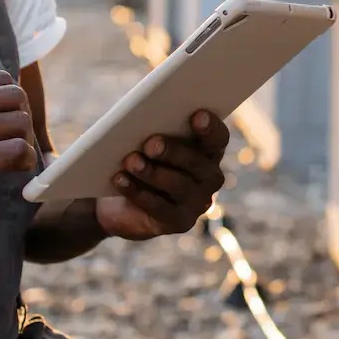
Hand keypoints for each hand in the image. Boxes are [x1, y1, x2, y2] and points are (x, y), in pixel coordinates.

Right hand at [0, 70, 37, 232]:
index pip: (1, 78)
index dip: (12, 101)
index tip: (8, 120)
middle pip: (16, 97)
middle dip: (23, 119)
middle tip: (17, 140)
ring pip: (20, 123)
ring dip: (26, 142)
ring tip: (16, 158)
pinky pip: (17, 151)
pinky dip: (26, 161)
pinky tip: (17, 169)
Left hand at [94, 111, 229, 240]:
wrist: (121, 204)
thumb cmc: (140, 161)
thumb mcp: (149, 143)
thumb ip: (156, 130)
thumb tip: (146, 123)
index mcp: (208, 151)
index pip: (218, 138)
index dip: (210, 128)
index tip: (196, 115)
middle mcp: (210, 178)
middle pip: (198, 163)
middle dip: (174, 152)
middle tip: (151, 144)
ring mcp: (198, 203)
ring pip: (179, 186)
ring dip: (152, 173)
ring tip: (131, 161)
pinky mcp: (180, 223)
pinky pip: (160, 208)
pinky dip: (138, 192)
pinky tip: (121, 180)